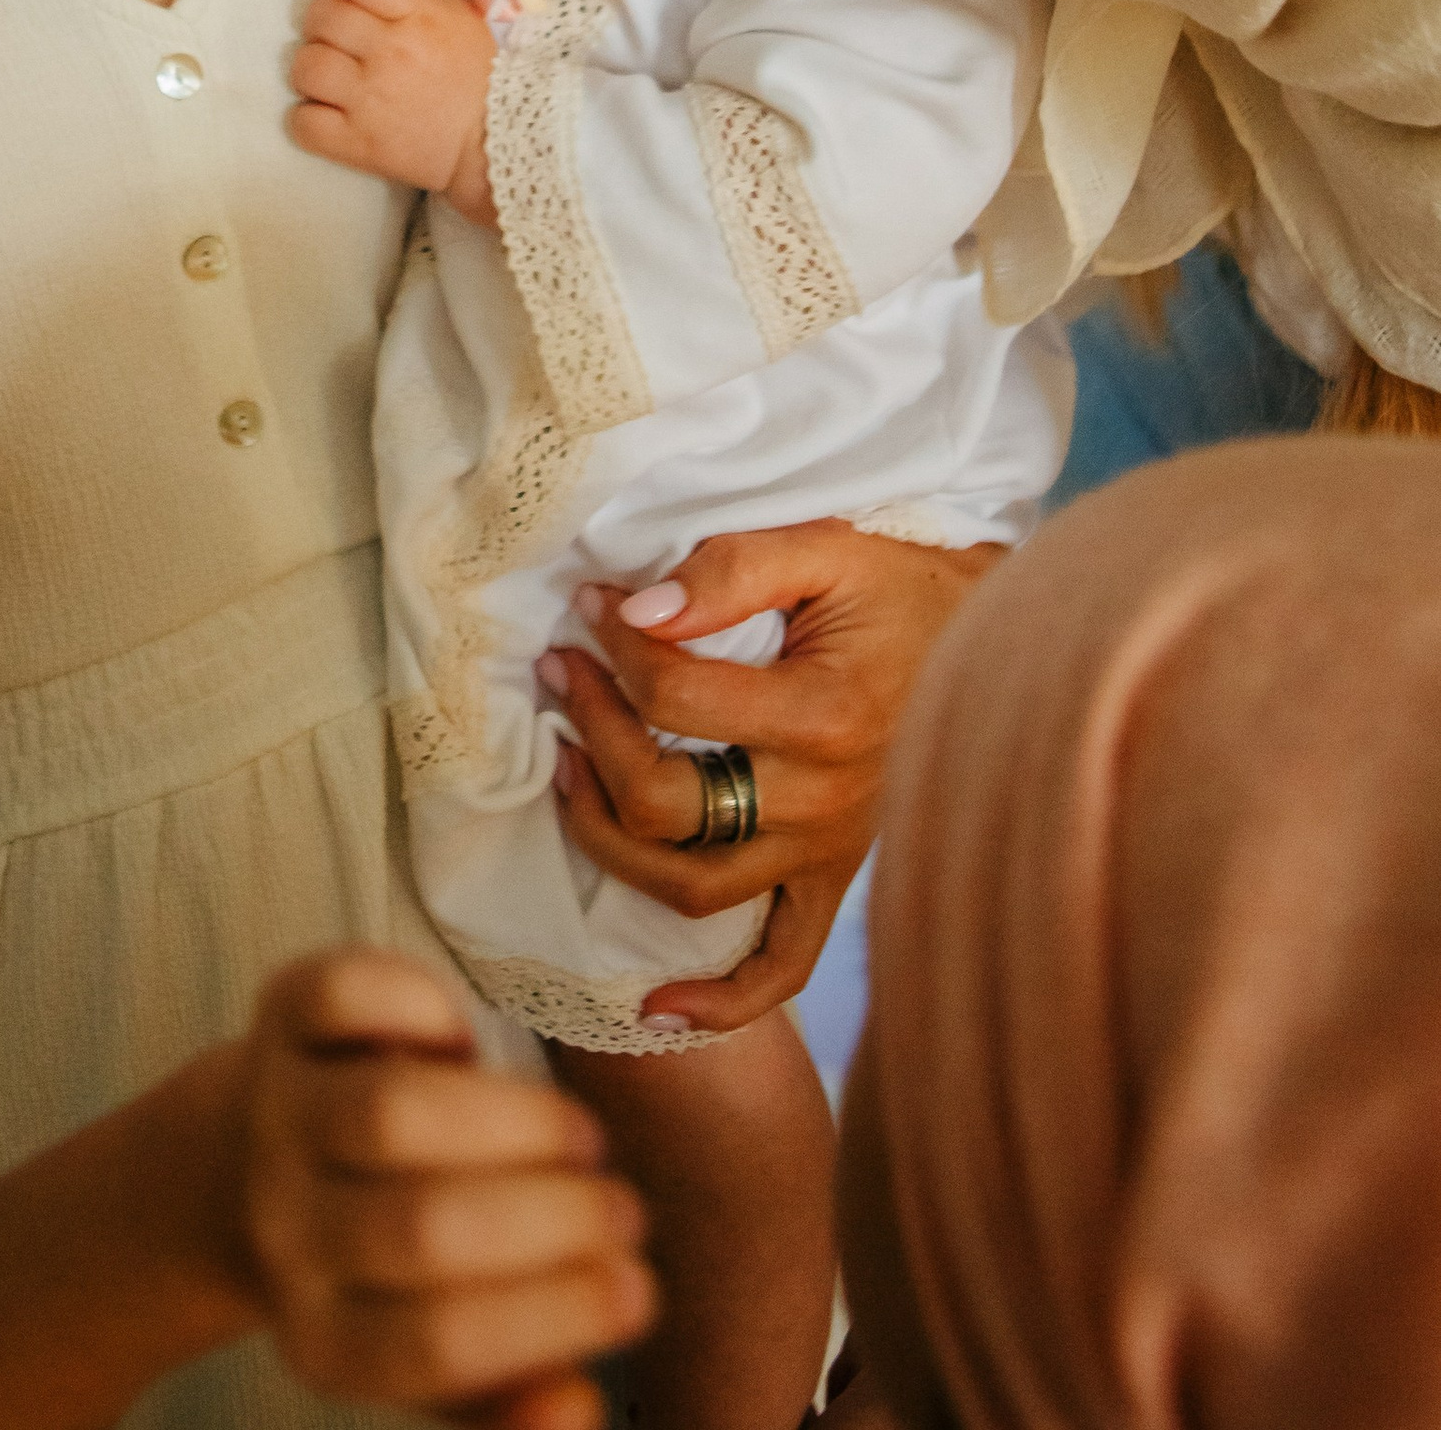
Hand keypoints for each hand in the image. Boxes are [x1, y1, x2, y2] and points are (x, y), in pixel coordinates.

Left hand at [238, 951, 653, 1425]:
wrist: (246, 1165)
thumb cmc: (384, 1270)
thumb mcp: (435, 1357)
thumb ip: (510, 1401)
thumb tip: (581, 1405)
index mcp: (324, 1338)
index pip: (436, 1345)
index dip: (550, 1318)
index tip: (638, 1288)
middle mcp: (286, 1231)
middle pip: (423, 1228)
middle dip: (552, 1218)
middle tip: (625, 1211)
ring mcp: (279, 1116)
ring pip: (390, 1113)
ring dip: (512, 1122)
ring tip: (582, 1139)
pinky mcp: (278, 1019)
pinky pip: (340, 996)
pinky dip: (417, 1003)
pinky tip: (469, 1040)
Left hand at [290, 0, 496, 225]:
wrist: (492, 145)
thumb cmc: (471, 72)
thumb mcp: (458, 11)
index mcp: (420, 16)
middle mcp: (393, 54)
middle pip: (321, 16)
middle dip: (326, 22)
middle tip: (344, 39)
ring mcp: (372, 101)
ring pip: (306, 66)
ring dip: (314, 69)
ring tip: (335, 77)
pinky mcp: (359, 145)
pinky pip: (303, 122)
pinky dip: (308, 118)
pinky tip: (330, 113)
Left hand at [539, 526, 1003, 1031]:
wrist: (994, 644)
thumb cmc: (900, 590)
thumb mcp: (824, 549)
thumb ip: (729, 571)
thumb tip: (637, 611)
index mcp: (824, 714)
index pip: (673, 698)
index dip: (614, 647)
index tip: (591, 605)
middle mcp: (825, 802)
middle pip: (666, 805)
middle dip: (592, 732)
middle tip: (562, 670)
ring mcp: (830, 854)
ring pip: (692, 890)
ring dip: (607, 838)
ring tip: (565, 769)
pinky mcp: (836, 881)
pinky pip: (780, 967)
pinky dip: (719, 1003)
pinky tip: (654, 1008)